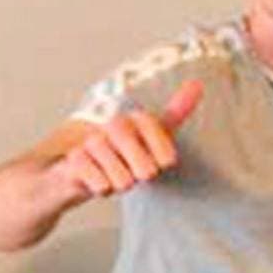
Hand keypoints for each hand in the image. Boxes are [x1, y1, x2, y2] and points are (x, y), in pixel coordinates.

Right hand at [56, 80, 202, 196]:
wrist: (81, 171)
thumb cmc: (124, 153)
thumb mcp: (155, 134)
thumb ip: (176, 111)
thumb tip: (197, 83)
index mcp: (137, 120)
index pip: (163, 144)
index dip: (163, 156)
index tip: (162, 161)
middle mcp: (115, 126)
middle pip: (146, 169)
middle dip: (143, 176)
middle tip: (134, 170)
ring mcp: (92, 142)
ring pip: (124, 180)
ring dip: (121, 184)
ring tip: (114, 175)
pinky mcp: (75, 159)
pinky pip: (101, 185)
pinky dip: (103, 189)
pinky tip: (97, 179)